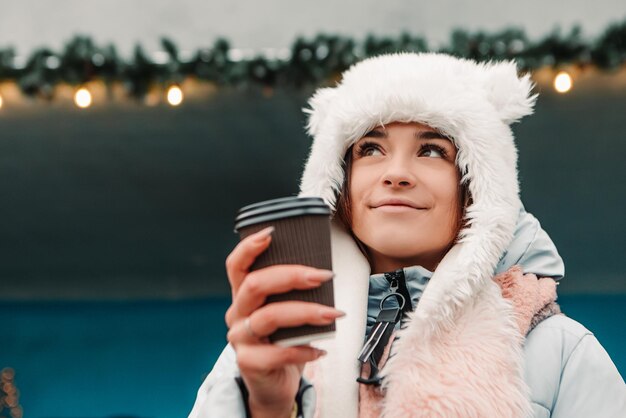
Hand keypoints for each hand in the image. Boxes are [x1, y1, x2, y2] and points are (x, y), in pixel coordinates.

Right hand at [224, 226, 343, 417]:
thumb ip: (293, 293)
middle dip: (292, 275)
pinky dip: (303, 349)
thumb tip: (324, 270)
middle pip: (255, 284)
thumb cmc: (283, 341)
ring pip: (269, 316)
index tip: (272, 233)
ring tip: (333, 314)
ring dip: (306, 312)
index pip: (236, 265)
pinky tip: (320, 349)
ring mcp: (240, 338)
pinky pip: (277, 353)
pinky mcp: (249, 363)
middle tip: (324, 275)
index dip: (249, 247)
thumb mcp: (285, 312)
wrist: (274, 385)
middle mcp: (237, 313)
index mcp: (243, 296)